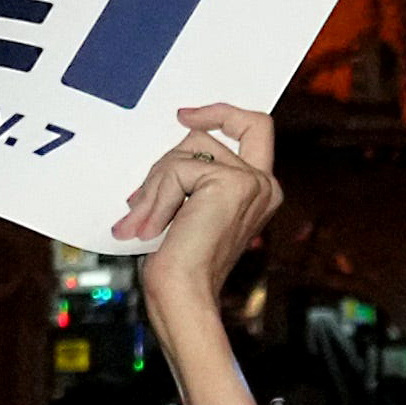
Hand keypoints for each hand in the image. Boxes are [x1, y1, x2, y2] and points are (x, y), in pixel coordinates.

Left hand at [112, 103, 284, 313]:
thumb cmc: (182, 260)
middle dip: (167, 164)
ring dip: (155, 186)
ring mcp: (252, 183)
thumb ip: (192, 174)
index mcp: (259, 190)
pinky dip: (156, 198)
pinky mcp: (232, 184)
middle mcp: (263, 185)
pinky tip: (153, 226)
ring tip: (144, 221)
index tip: (185, 117)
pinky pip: (178, 170)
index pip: (254, 127)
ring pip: (186, 152)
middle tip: (142, 199)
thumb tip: (170, 143)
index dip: (221, 113)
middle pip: (207, 135)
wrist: (184, 292)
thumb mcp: (189, 205)